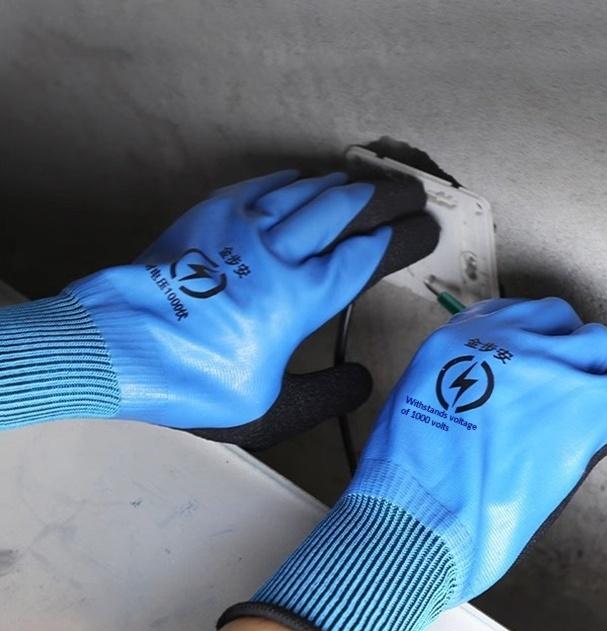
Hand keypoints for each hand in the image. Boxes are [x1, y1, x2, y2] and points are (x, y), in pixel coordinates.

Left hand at [0, 170, 437, 445]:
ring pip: (309, 191)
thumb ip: (326, 395)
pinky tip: (306, 182)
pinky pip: (265, 187)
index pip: (367, 256)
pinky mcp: (210, 216)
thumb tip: (365, 378)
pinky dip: (296, 182)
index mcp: (300, 297)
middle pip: (347, 209)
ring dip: (347, 186)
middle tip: (414, 194)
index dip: (403, 239)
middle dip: (388, 198)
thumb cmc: (196, 384)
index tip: (428, 229)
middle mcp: (280, 252)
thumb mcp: (270, 413)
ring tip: (370, 187)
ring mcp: (243, 227)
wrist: (119, 348)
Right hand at [220, 297, 606, 630]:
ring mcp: (546, 369)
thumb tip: (491, 391)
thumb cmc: (406, 481)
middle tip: (561, 385)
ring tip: (587, 406)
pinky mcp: (581, 407)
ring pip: (597, 346)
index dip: (531, 338)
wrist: (417, 520)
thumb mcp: (414, 405)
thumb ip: (454, 382)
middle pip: (560, 322)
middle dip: (564, 350)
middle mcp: (503, 341)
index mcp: (456, 340)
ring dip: (594, 372)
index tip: (536, 356)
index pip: (513, 313)